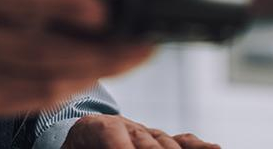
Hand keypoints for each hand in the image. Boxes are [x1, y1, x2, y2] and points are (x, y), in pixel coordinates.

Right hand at [0, 0, 154, 117]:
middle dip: (100, 50)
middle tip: (143, 43)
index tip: (103, 9)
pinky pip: (33, 99)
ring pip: (43, 79)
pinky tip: (94, 68)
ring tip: (131, 55)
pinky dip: (69, 85)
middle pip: (41, 49)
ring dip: (95, 70)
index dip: (64, 6)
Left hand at [64, 114, 220, 147]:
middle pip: (144, 141)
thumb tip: (98, 147)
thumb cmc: (76, 148)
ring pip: (165, 142)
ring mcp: (144, 131)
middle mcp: (124, 125)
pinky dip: (196, 146)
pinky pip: (180, 142)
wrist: (78, 137)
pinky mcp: (158, 140)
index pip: (110, 134)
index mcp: (96, 127)